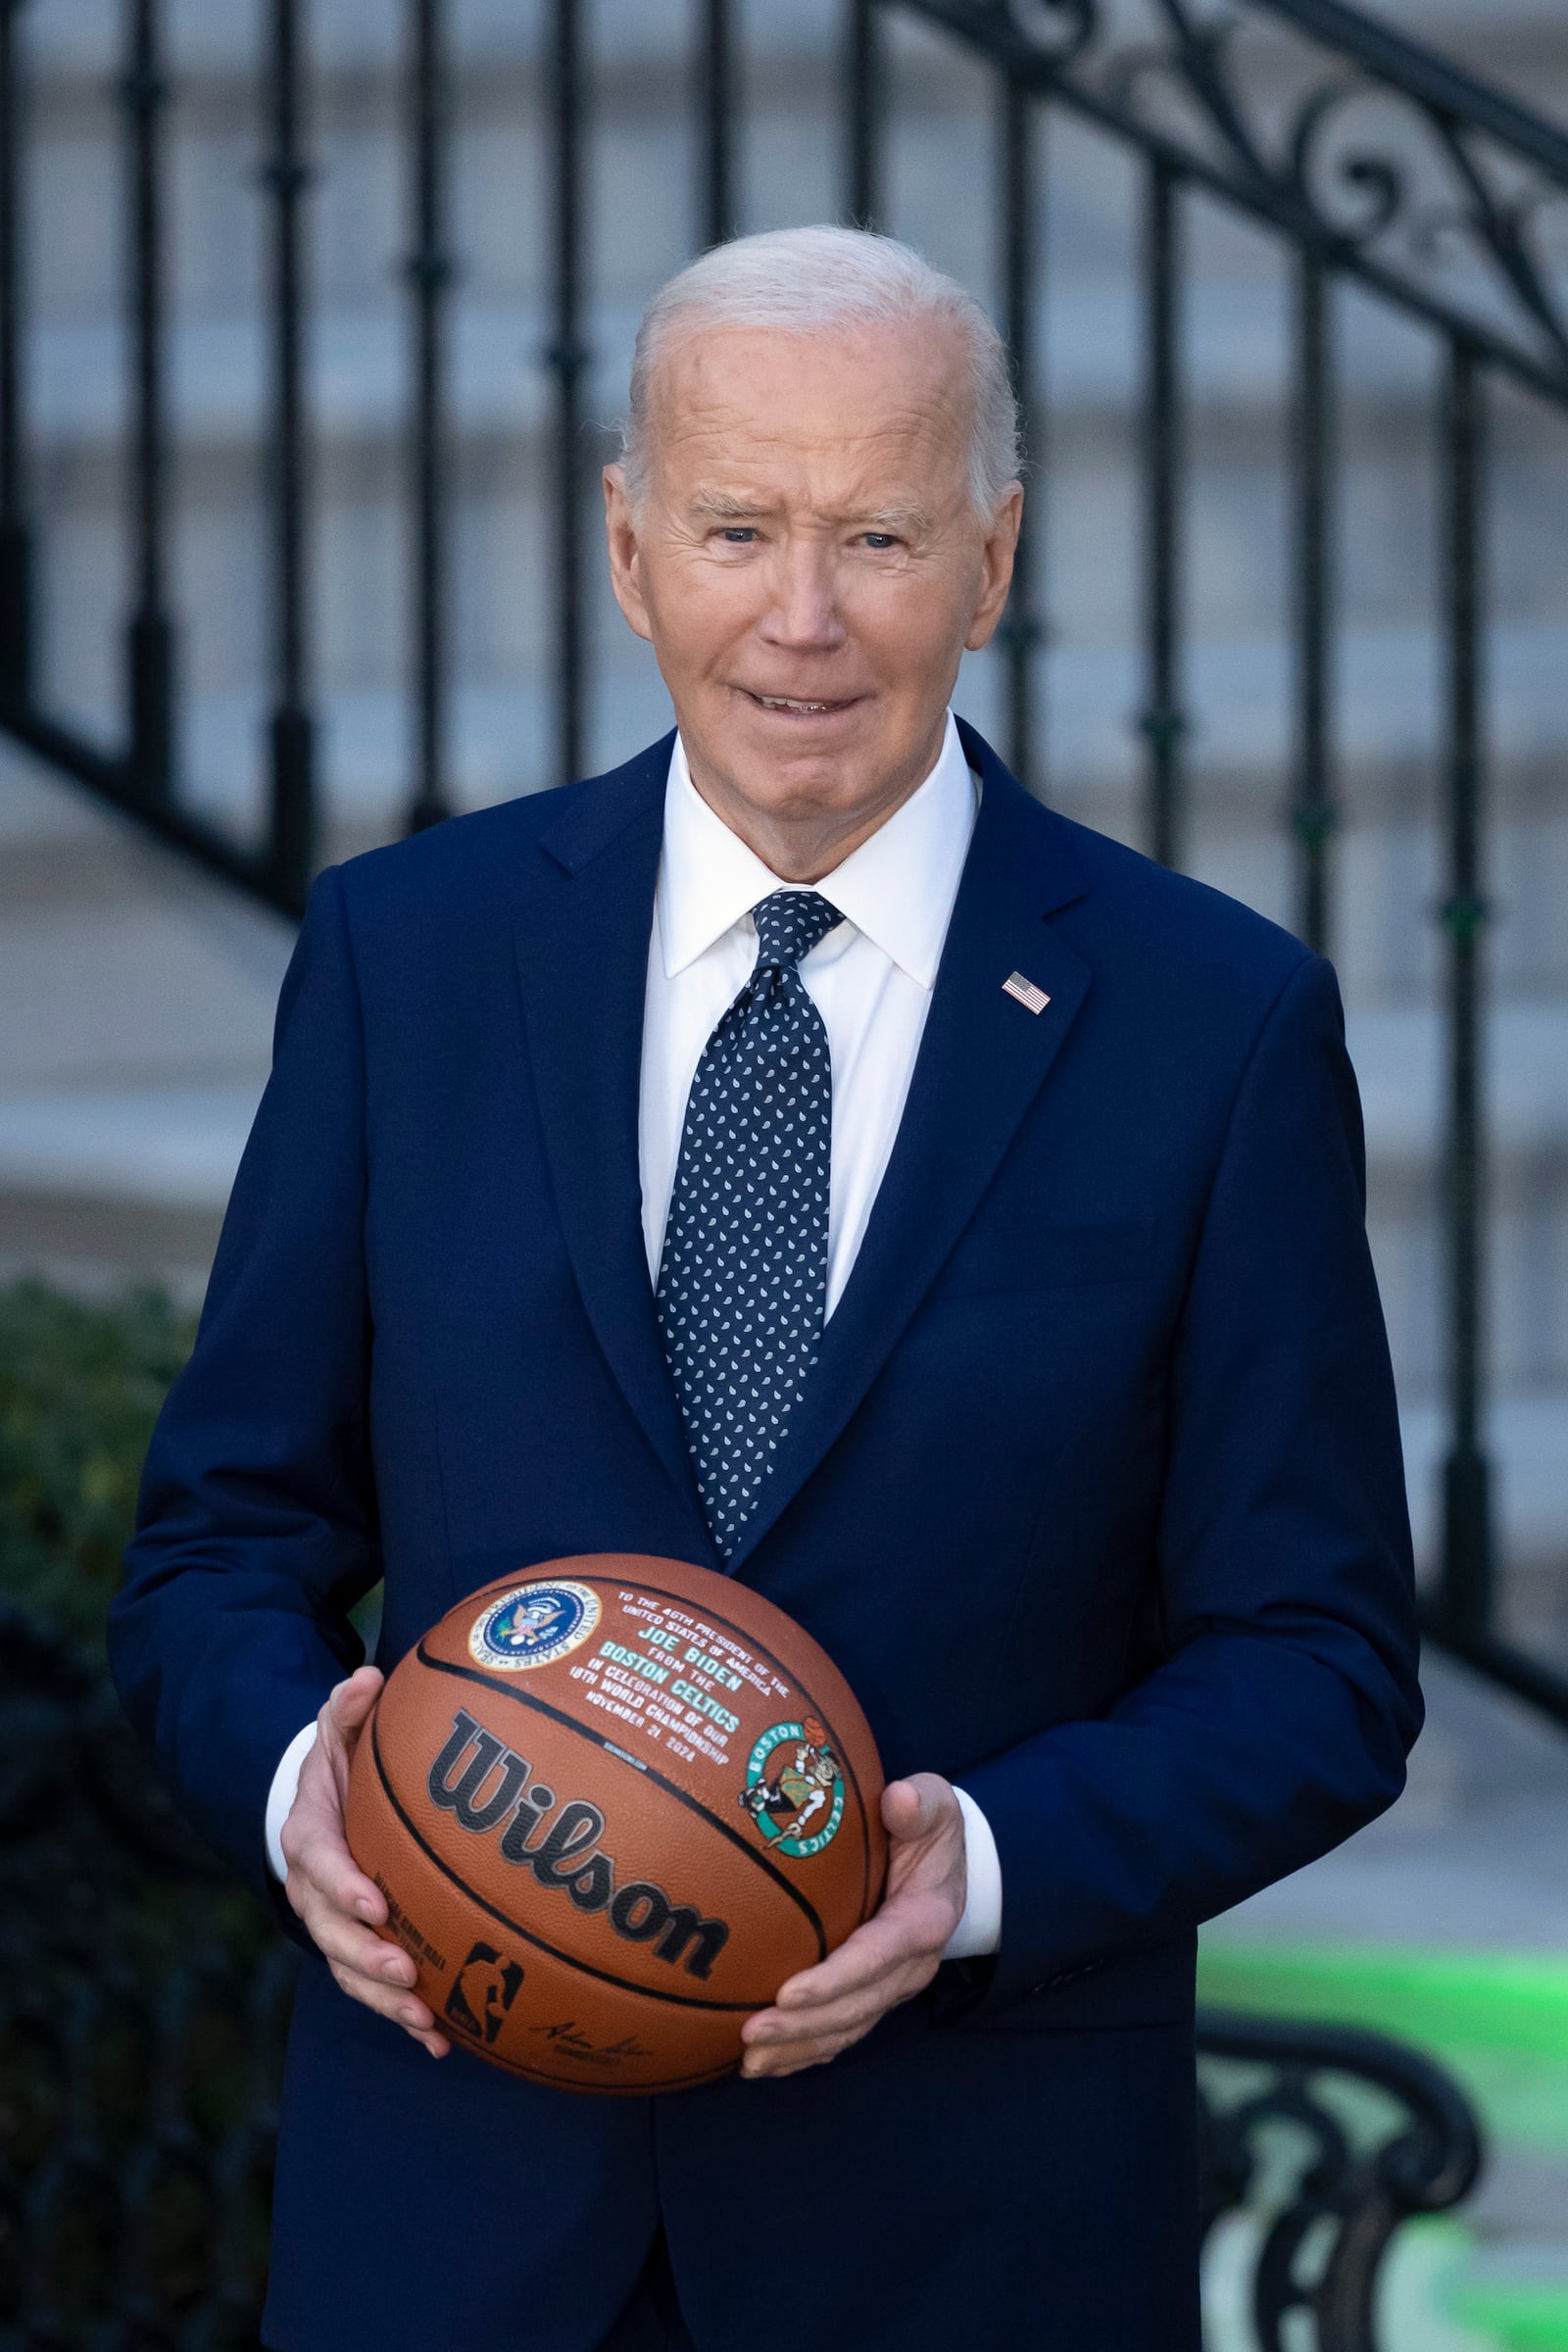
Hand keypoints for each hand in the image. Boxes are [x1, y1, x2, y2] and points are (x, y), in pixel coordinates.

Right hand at [280, 1665, 449, 2057]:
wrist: (320, 1804)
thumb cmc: (339, 1764)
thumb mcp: (338, 1728)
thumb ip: (349, 1706)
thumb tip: (368, 1677)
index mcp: (309, 1835)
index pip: (318, 1864)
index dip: (343, 1887)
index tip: (375, 1902)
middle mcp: (314, 1890)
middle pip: (331, 1933)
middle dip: (366, 1957)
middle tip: (407, 1974)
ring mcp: (333, 1924)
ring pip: (350, 1972)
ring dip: (385, 2001)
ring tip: (425, 2021)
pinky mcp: (357, 1947)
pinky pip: (374, 1988)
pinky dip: (403, 2018)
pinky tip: (442, 2042)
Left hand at [738, 1773, 965, 2079]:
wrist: (950, 1860)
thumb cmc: (928, 1826)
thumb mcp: (933, 1803)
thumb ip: (918, 1803)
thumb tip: (897, 1800)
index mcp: (923, 1920)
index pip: (877, 1956)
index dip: (834, 1980)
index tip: (787, 1992)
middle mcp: (911, 1965)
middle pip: (856, 2007)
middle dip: (804, 2026)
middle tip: (750, 2034)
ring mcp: (894, 1986)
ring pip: (847, 2029)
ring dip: (799, 2049)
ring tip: (749, 2062)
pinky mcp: (876, 1995)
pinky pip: (842, 2033)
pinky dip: (805, 2053)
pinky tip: (766, 2065)